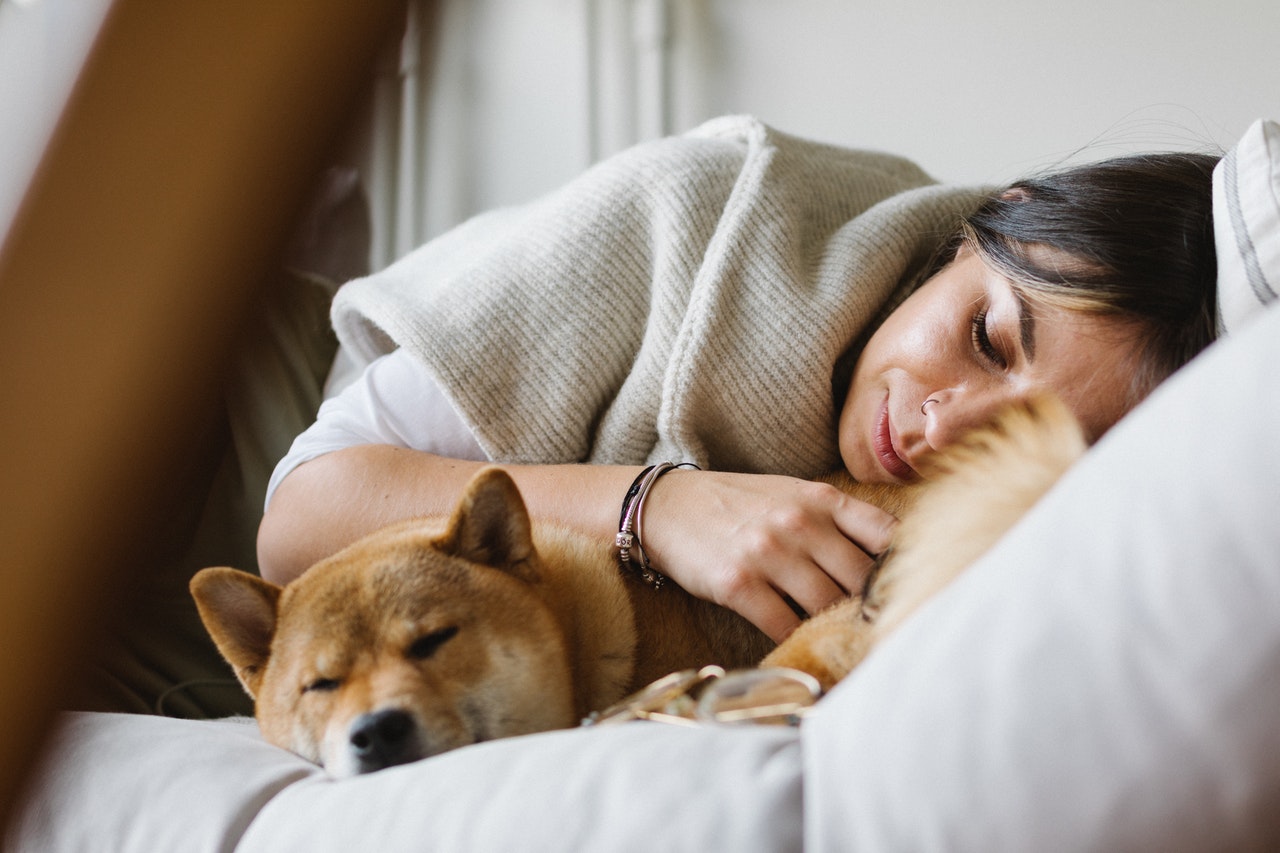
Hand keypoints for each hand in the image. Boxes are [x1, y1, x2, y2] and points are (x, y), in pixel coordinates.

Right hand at [639, 470, 897, 642]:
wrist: (666, 507)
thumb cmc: (736, 505)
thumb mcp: (792, 495)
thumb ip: (837, 521)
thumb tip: (888, 562)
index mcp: (821, 500)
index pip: (887, 534)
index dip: (907, 567)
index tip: (911, 591)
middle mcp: (799, 524)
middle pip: (861, 579)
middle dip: (873, 609)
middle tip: (881, 631)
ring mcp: (769, 554)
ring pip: (827, 606)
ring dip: (836, 629)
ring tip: (845, 643)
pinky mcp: (739, 585)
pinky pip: (785, 626)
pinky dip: (798, 641)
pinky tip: (802, 646)